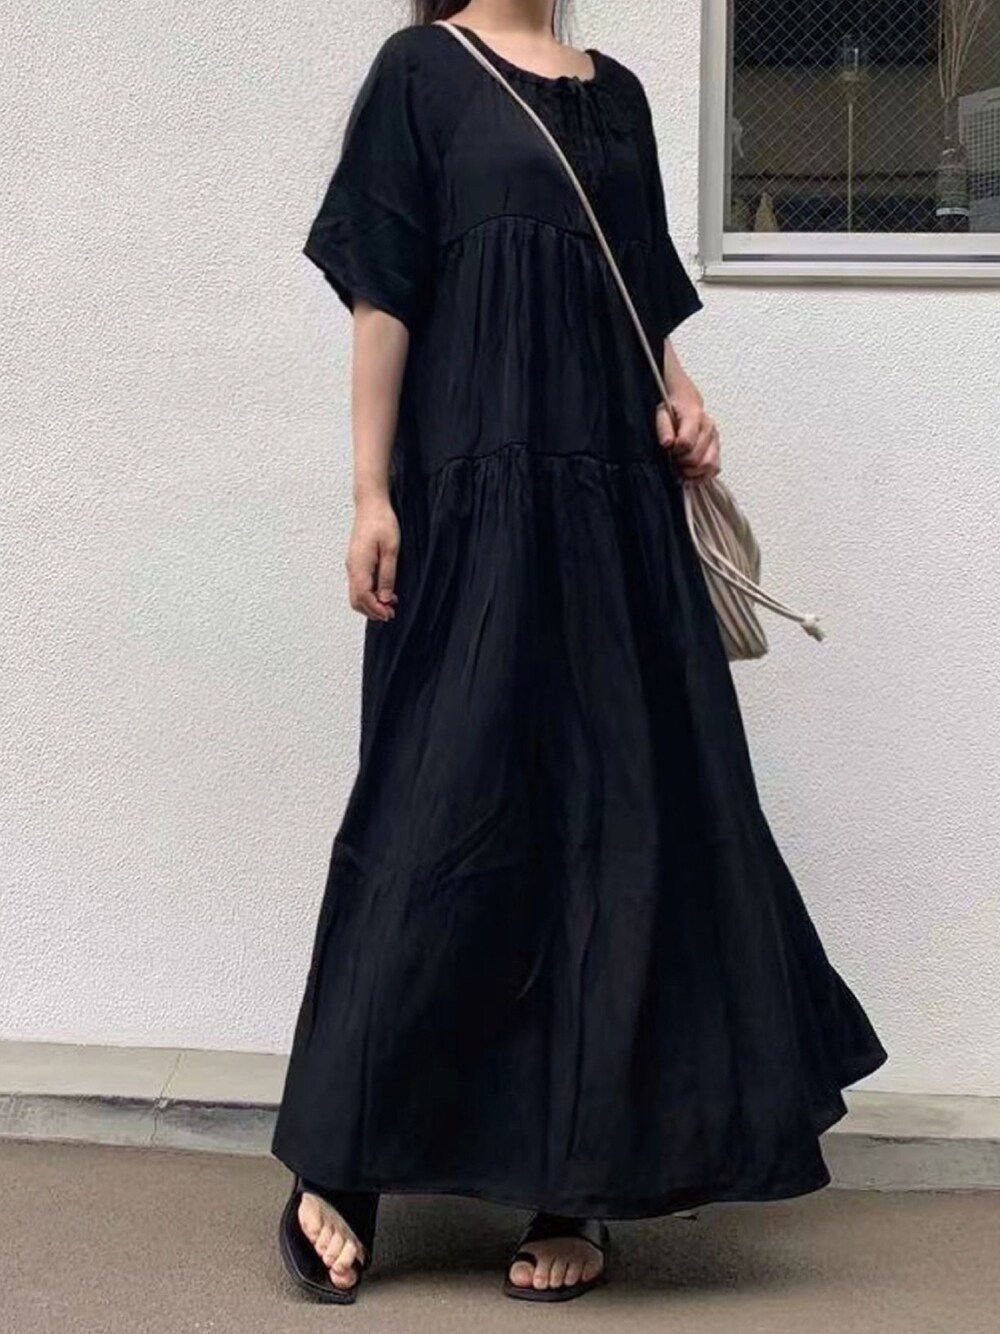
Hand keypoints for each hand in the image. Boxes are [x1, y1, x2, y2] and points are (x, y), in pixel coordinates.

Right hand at [346, 496, 399, 621]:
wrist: (371, 505)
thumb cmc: (382, 523)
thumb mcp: (391, 550)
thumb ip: (388, 576)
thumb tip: (386, 599)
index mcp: (359, 565)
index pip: (363, 597)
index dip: (376, 609)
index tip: (390, 615)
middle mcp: (352, 567)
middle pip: (356, 600)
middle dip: (372, 611)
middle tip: (391, 614)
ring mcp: (352, 565)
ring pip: (356, 594)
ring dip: (371, 603)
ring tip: (390, 605)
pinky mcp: (356, 562)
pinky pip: (359, 585)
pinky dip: (370, 594)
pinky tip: (385, 592)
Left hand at [656, 392, 720, 484]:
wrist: (686, 405)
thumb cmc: (674, 411)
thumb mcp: (662, 414)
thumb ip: (664, 429)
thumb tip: (668, 443)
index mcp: (694, 416)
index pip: (686, 442)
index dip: (675, 451)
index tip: (670, 450)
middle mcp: (708, 428)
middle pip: (696, 457)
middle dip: (681, 463)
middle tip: (673, 459)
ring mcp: (715, 439)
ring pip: (708, 465)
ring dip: (692, 472)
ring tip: (681, 468)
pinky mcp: (717, 450)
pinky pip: (714, 469)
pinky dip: (702, 476)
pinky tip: (691, 475)